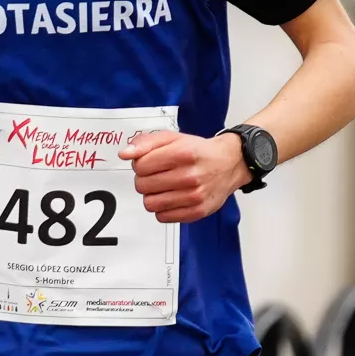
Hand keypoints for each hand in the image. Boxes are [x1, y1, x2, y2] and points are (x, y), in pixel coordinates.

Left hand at [119, 130, 247, 224]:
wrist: (229, 163)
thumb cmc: (198, 151)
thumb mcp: (172, 138)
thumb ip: (145, 143)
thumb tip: (125, 154)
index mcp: (182, 154)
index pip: (140, 166)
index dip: (140, 164)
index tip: (149, 163)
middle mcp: (190, 176)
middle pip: (142, 186)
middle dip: (144, 180)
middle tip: (156, 175)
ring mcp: (194, 196)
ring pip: (150, 204)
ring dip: (151, 195)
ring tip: (162, 187)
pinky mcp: (197, 211)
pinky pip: (163, 217)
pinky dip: (162, 209)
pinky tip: (171, 198)